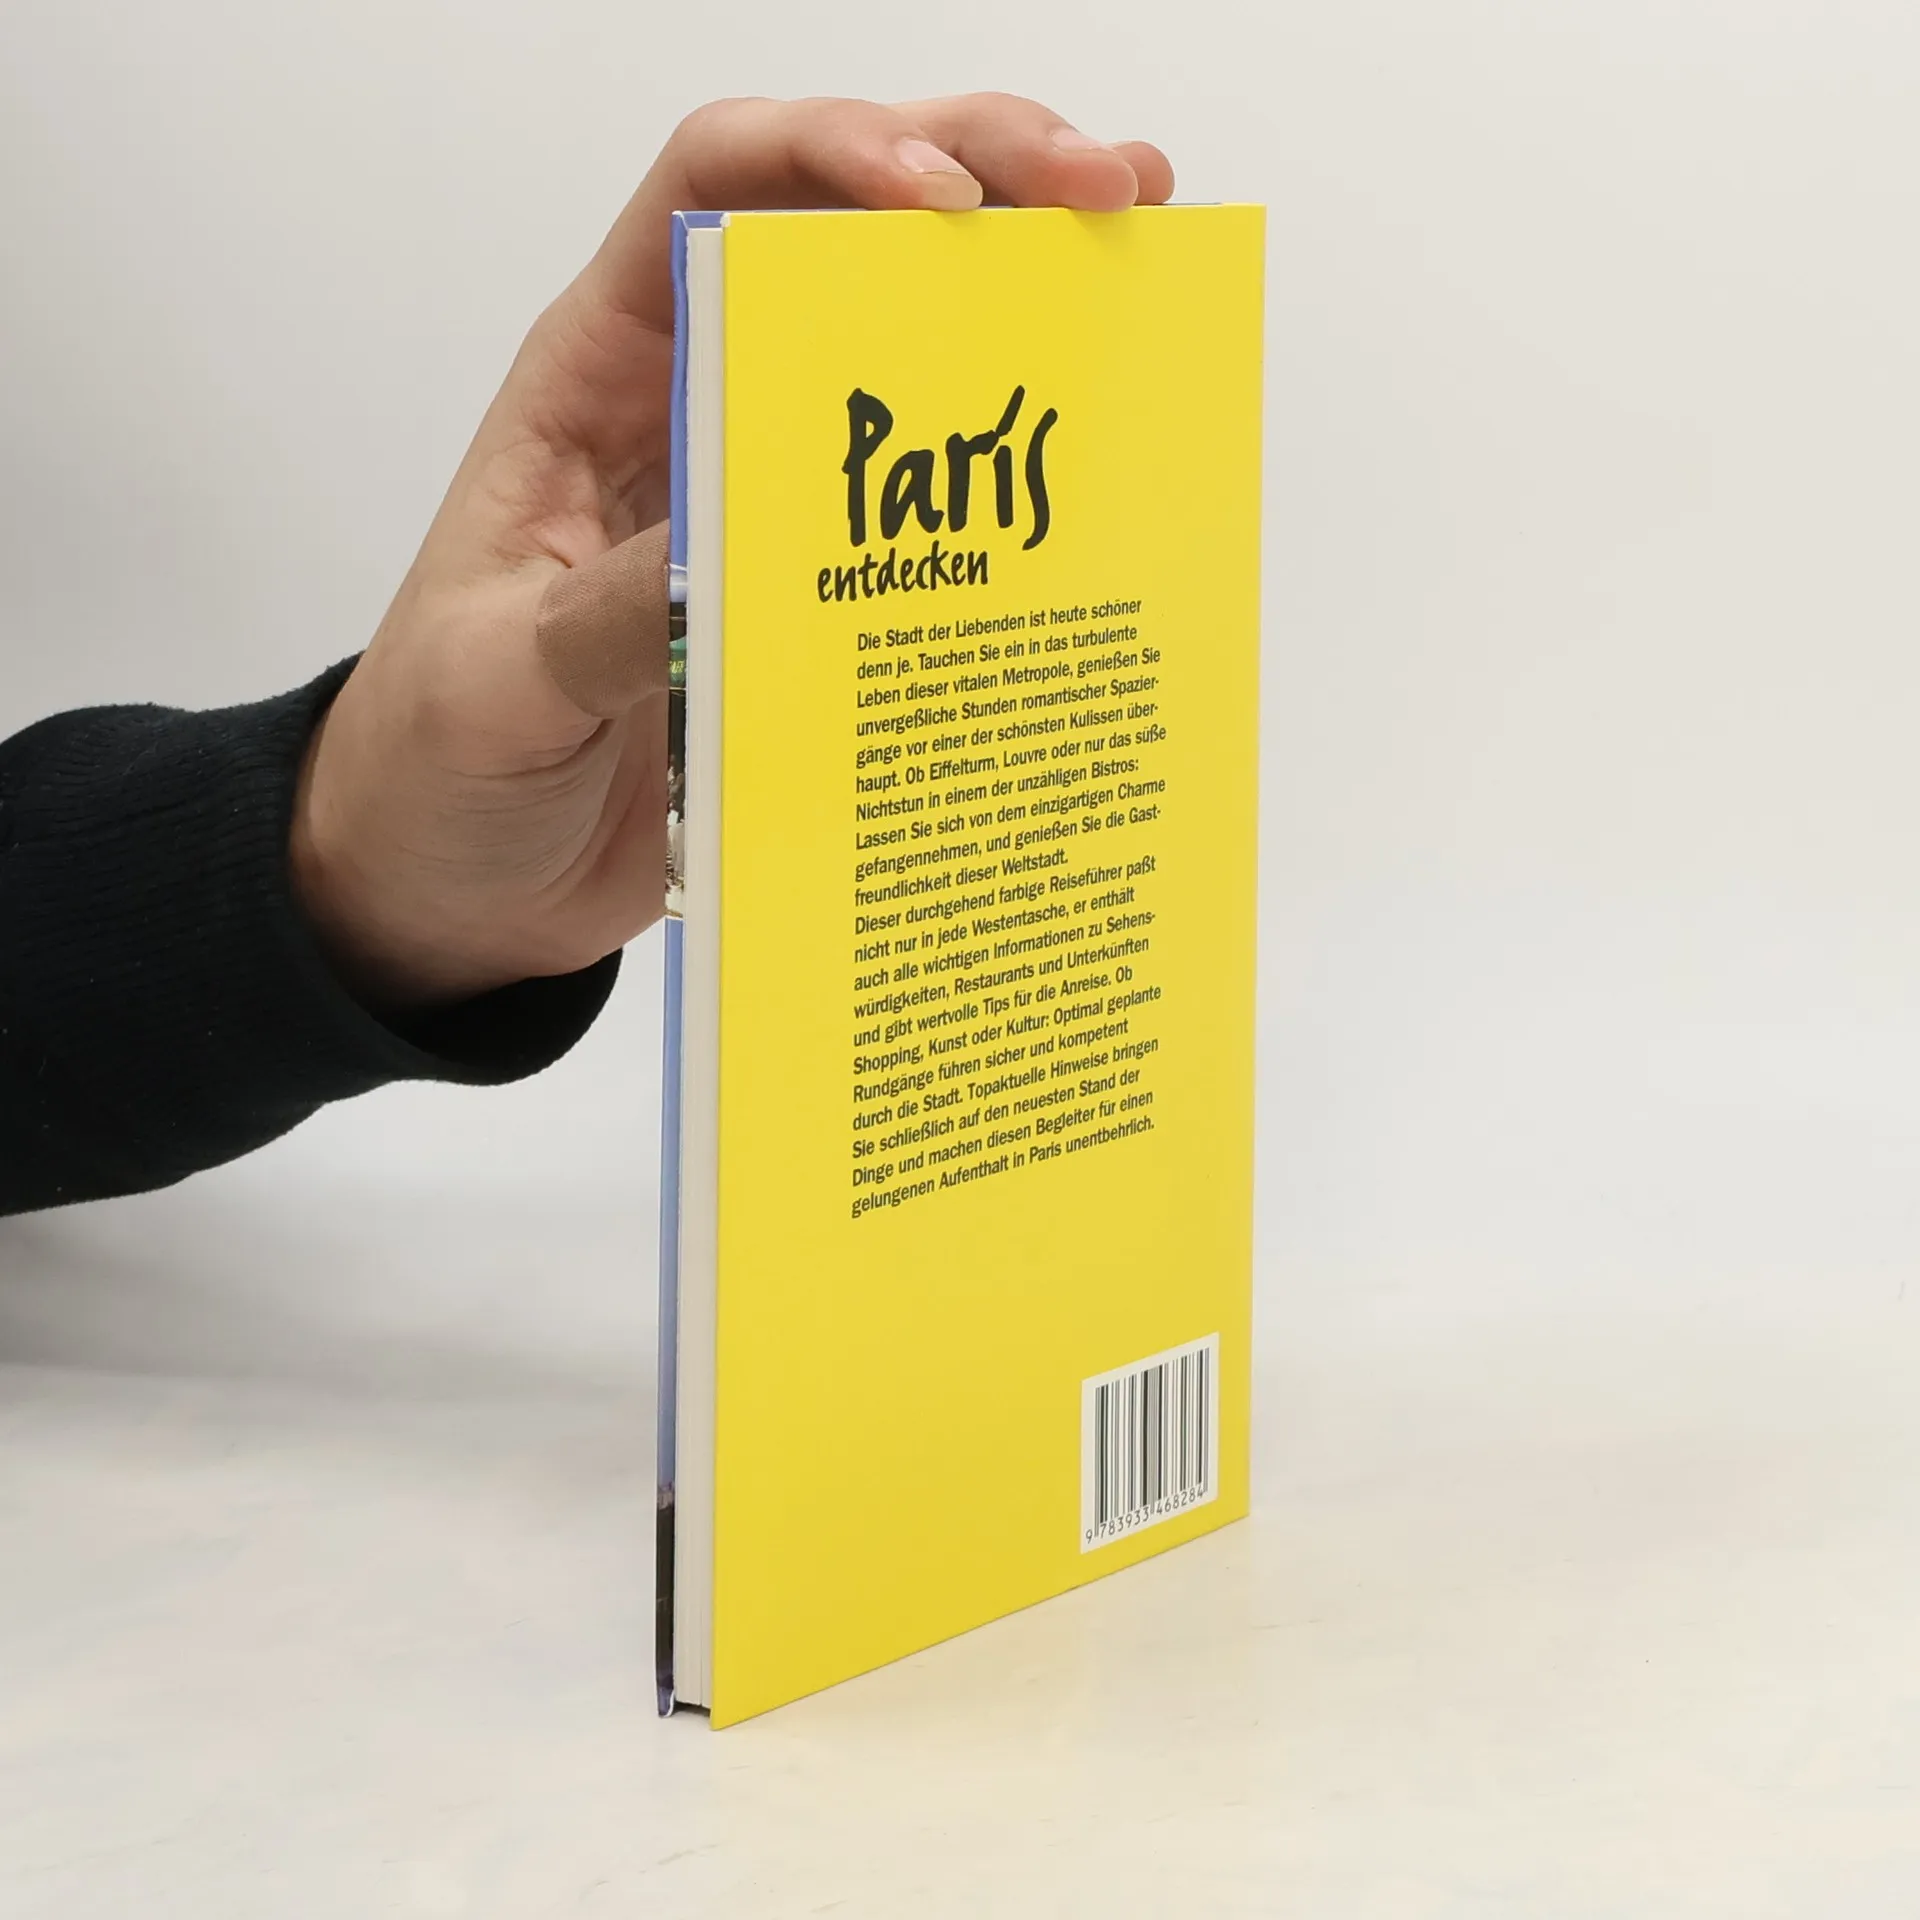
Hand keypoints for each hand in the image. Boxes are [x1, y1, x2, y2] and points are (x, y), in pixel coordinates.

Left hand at [290, 95, 1174, 1007]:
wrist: (460, 885)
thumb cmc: (437, 761)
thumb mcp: (499, 680)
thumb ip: (611, 612)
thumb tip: (742, 547)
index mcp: (598, 381)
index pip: (714, 189)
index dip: (832, 153)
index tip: (944, 195)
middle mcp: (699, 408)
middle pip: (845, 231)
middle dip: (984, 176)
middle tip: (1112, 192)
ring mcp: (771, 500)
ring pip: (911, 351)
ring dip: (1028, 293)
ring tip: (1146, 261)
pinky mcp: (822, 601)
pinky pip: (933, 514)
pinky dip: (1016, 477)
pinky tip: (1098, 462)